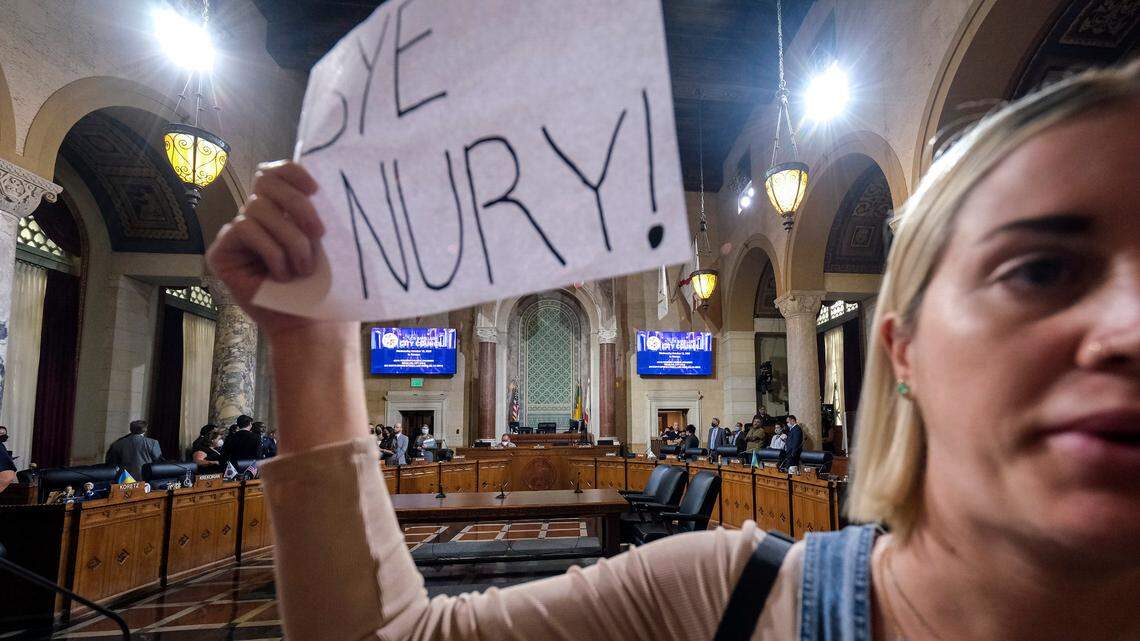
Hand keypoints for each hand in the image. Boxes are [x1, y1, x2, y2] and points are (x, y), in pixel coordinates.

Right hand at [205, 160, 336, 340]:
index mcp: (283, 210)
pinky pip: (244, 229)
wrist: (313, 326)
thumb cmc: (325, 287)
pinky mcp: (221, 253)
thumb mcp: (328, 243)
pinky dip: (272, 252)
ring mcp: (237, 234)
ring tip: (304, 269)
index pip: (276, 172)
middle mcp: (257, 217)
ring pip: (258, 208)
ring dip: (290, 239)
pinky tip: (282, 276)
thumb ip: (317, 209)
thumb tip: (321, 175)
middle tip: (320, 233)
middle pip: (265, 181)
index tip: (316, 188)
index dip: (292, 171)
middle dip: (297, 205)